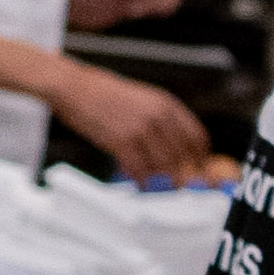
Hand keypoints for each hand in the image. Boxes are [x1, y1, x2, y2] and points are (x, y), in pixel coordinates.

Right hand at [54, 64, 224, 182]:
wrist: (74, 88)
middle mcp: (158, 116)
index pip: (196, 137)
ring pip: (163, 166)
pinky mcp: (122, 141)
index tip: (196, 170)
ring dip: (161, 180)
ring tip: (155, 186)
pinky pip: (140, 169)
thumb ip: (160, 119)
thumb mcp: (142, 99)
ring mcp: (141, 129)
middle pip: (181, 156)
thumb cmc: (103, 94)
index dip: (199, 158)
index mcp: (166, 104)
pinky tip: (138, 183)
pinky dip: (141, 180)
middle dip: (181, 175)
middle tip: (176, 186)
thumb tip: (173, 146)